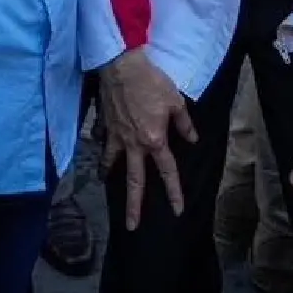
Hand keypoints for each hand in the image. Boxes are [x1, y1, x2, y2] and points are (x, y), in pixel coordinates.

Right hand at [99, 49, 196, 228]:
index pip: (167, 171)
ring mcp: (116, 137)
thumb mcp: (175, 101)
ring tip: (106, 184)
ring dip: (110, 176)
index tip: (177, 210)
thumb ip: (184, 124)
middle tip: (132, 226)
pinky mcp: (105, 126)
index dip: (173, 191)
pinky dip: (101, 148)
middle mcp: (134, 145)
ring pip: (112, 164)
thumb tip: (192, 140)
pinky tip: (100, 150)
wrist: (122, 66)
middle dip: (134, 206)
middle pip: (135, 181)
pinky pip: (102, 143)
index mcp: (154, 140)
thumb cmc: (152, 82)